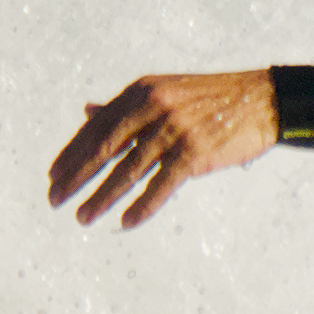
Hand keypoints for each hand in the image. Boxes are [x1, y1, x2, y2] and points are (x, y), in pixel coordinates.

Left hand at [50, 71, 279, 230]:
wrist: (260, 101)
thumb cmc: (210, 99)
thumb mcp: (163, 91)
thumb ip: (125, 105)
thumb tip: (86, 112)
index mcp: (141, 91)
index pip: (97, 126)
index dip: (72, 152)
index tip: (53, 175)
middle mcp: (153, 106)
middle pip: (103, 147)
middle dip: (75, 176)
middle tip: (53, 198)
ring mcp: (174, 129)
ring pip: (128, 170)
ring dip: (102, 197)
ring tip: (82, 217)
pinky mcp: (194, 152)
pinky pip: (161, 184)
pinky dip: (142, 206)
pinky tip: (126, 222)